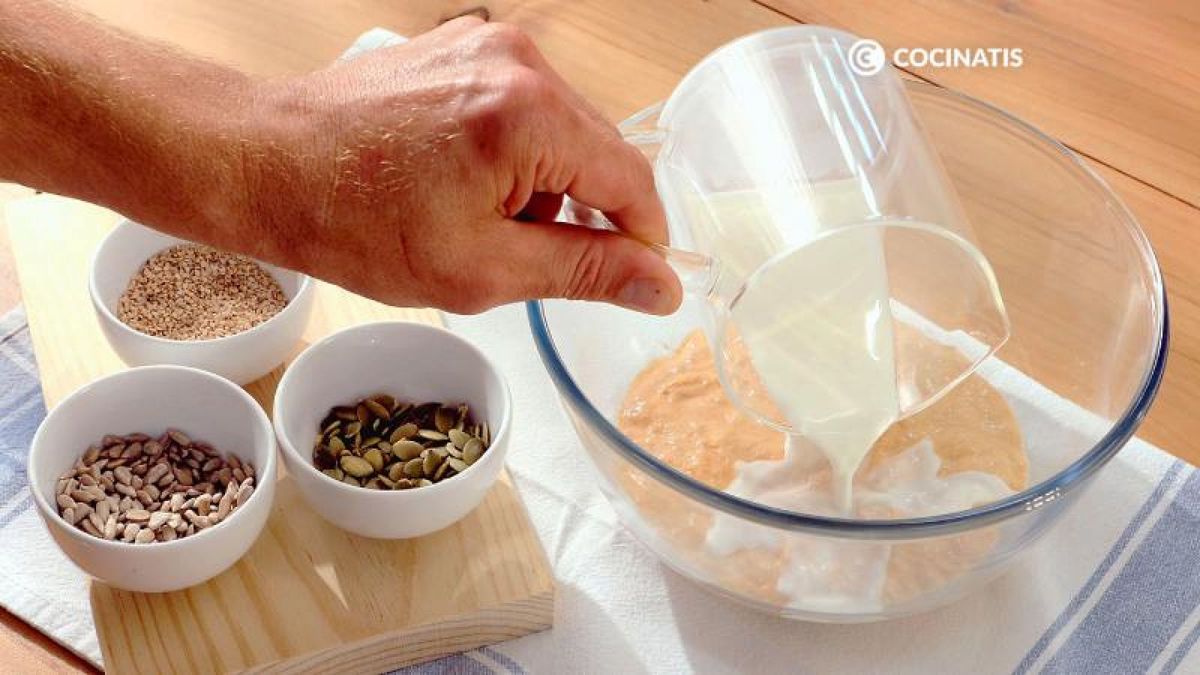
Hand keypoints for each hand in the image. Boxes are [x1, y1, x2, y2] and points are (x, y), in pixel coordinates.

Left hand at [238, 17, 682, 313]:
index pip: (631, 180)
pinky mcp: (465, 47)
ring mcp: (489, 47)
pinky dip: (515, 153)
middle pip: (602, 150)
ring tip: (478, 218)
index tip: (634, 277)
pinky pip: (525, 107)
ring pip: (565, 131)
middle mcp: (518, 64)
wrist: (267, 164)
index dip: (641, 238)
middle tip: (527, 256)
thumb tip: (659, 284)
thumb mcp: (482, 268)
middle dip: (582, 211)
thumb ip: (583, 271)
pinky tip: (464, 183)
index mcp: (529, 115)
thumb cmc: (354, 220)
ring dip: (546, 184)